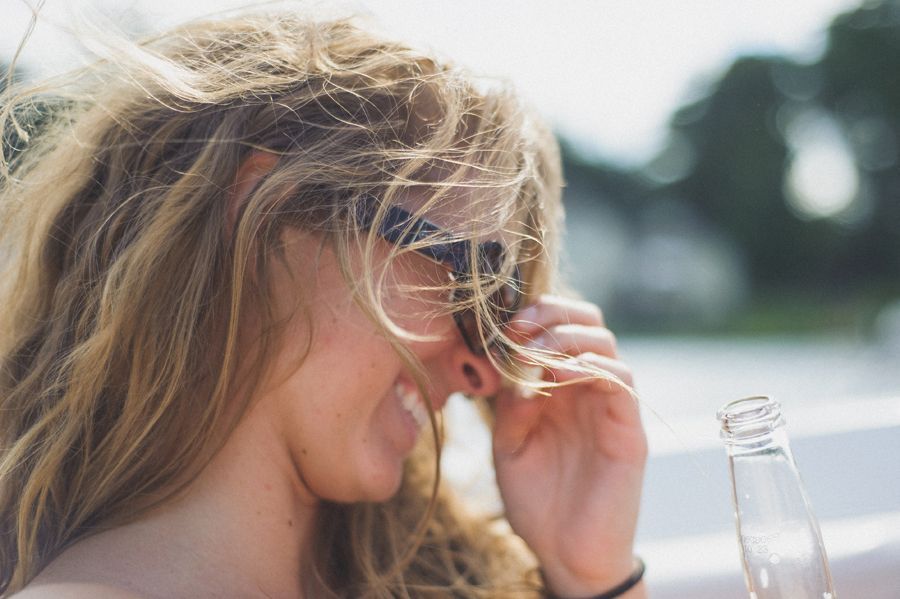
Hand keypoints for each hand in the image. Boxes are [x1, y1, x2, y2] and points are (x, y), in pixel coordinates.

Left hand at [492, 295, 647, 596]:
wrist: (565, 553)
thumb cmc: (537, 500)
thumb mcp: (509, 445)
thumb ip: (510, 404)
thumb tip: (512, 366)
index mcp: (560, 387)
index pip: (560, 326)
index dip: (535, 315)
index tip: (504, 326)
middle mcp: (589, 389)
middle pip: (589, 322)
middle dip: (553, 314)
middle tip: (519, 329)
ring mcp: (611, 407)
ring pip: (605, 344)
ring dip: (567, 337)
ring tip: (535, 352)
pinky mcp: (628, 431)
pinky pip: (622, 382)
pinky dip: (591, 367)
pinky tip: (559, 374)